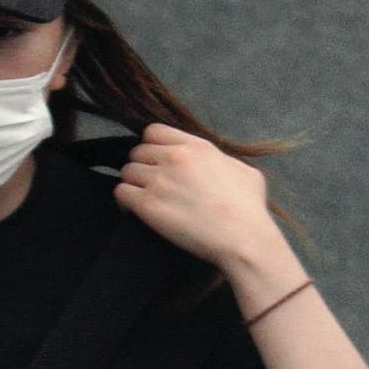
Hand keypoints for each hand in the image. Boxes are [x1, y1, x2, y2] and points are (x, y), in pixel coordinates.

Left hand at [112, 124, 289, 285]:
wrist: (240, 236)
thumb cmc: (248, 207)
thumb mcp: (242, 171)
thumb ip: (220, 160)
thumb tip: (213, 162)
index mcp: (197, 146)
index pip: (154, 131)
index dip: (152, 145)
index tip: (158, 160)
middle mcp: (173, 158)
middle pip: (137, 152)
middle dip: (142, 166)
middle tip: (151, 183)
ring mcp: (158, 180)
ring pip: (127, 172)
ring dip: (133, 184)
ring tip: (145, 198)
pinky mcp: (146, 204)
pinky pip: (120, 193)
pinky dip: (124, 201)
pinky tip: (135, 210)